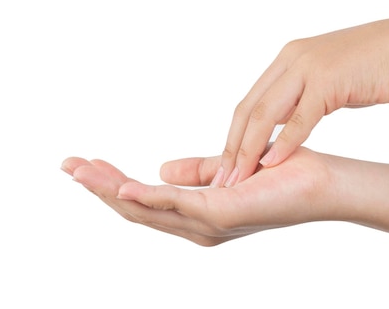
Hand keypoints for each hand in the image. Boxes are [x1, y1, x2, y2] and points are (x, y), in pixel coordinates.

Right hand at [61, 147, 337, 245]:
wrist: (320, 181)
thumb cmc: (280, 173)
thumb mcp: (225, 170)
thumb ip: (195, 172)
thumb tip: (160, 168)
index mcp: (196, 215)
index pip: (144, 201)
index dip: (111, 183)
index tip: (84, 163)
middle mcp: (197, 226)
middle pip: (136, 209)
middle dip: (100, 187)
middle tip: (68, 165)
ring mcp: (209, 223)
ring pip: (149, 209)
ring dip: (112, 190)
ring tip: (82, 171)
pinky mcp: (224, 213)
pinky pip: (178, 205)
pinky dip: (149, 195)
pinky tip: (124, 184)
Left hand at [220, 17, 388, 185]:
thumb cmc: (374, 67)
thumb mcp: (329, 80)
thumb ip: (305, 97)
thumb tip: (287, 121)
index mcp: (288, 59)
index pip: (250, 102)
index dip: (234, 136)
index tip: (226, 165)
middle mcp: (291, 60)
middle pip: (248, 109)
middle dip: (232, 147)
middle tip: (221, 178)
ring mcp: (307, 68)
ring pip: (265, 114)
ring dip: (248, 149)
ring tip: (237, 179)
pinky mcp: (327, 80)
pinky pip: (299, 118)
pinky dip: (282, 142)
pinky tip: (270, 163)